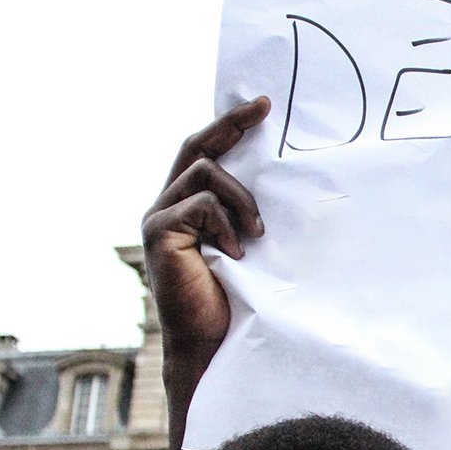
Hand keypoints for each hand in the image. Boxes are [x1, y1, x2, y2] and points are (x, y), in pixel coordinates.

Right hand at [139, 96, 269, 449]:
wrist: (215, 344)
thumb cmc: (239, 302)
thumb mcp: (253, 246)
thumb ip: (252, 214)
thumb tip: (291, 182)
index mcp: (188, 205)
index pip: (207, 151)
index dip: (230, 125)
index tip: (264, 105)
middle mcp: (166, 205)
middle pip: (196, 145)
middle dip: (231, 123)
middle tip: (264, 108)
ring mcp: (158, 218)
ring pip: (205, 172)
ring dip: (241, 198)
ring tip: (258, 235)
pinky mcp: (158, 233)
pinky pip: (200, 203)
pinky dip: (226, 222)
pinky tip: (236, 253)